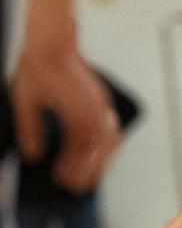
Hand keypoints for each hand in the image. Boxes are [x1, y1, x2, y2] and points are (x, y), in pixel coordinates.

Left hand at [12, 41, 119, 190]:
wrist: (52, 39)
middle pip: (100, 149)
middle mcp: (96, 108)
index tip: (59, 180)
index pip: (81, 149)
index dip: (72, 168)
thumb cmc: (36, 67)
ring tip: (88, 176)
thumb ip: (29, 130)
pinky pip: (111, 128)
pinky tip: (95, 154)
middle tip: (74, 188)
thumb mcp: (24, 100)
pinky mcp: (102, 100)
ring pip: (110, 140)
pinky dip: (106, 146)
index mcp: (78, 110)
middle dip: (89, 171)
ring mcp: (102, 103)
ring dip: (101, 160)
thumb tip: (33, 158)